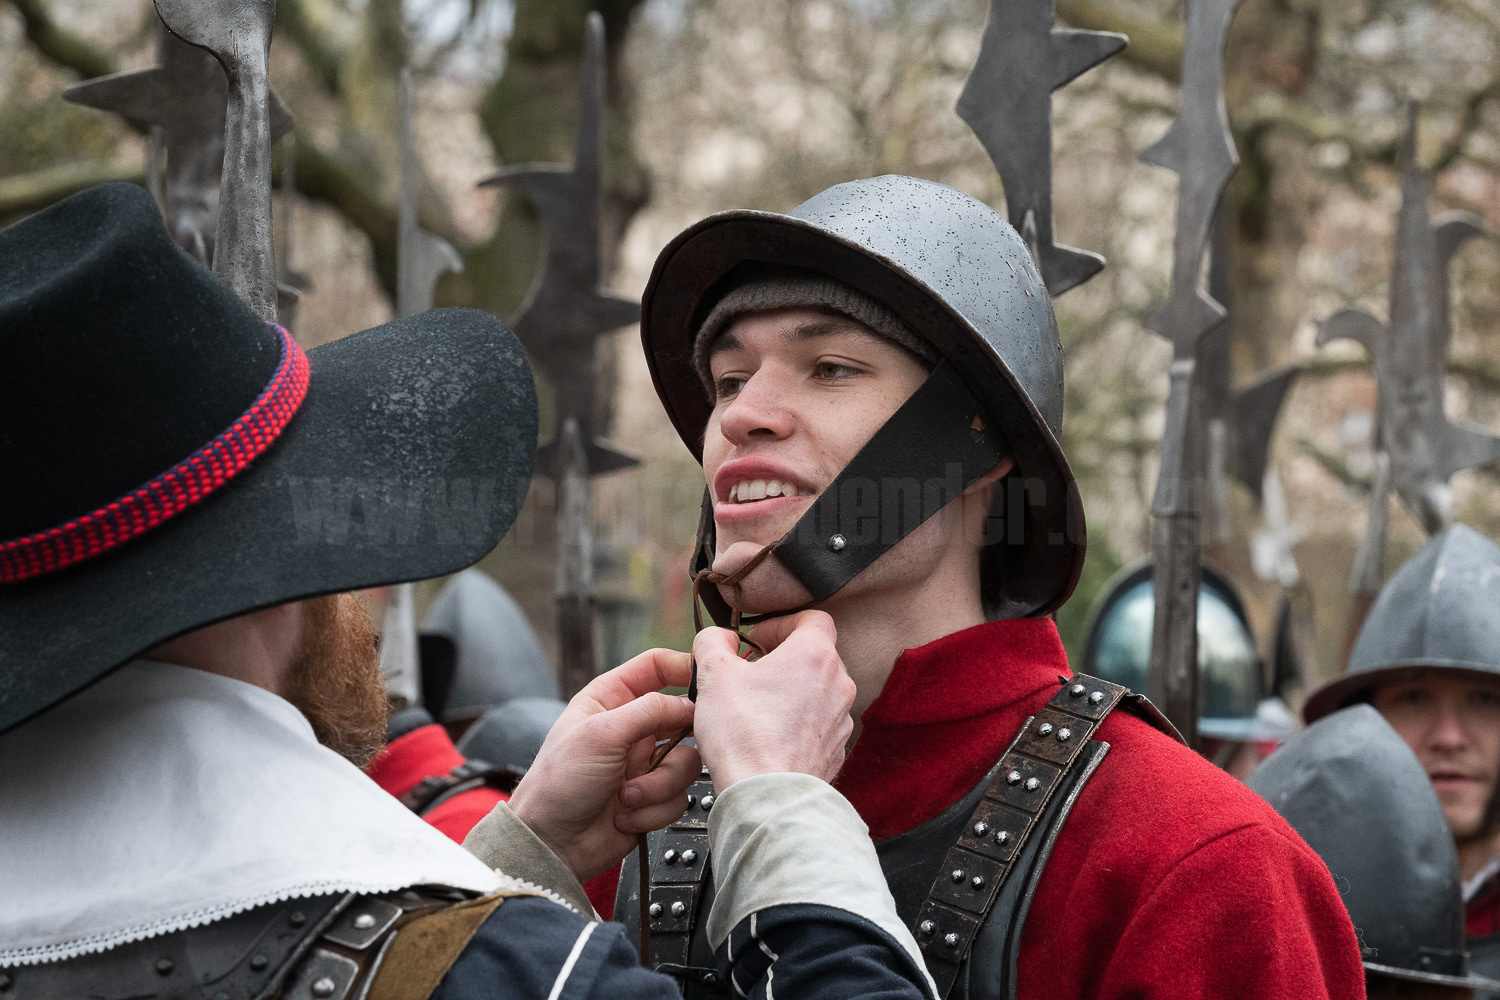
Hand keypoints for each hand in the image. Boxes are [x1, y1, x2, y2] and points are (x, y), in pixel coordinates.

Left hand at [508, 648, 701, 882]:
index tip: (706, 681)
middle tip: (670, 751)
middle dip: (679, 740)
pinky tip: (625, 815)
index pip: (656, 667)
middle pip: (681, 717)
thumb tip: (690, 705)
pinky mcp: (652, 797)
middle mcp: (631, 728)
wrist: (552, 844)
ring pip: (686, 762)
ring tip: (626, 796)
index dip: (683, 668)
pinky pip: (678, 796)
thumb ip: (649, 711)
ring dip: (658, 785)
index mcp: (611, 699)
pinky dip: (653, 808)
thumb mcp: (601, 734)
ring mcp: (644, 763)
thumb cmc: (558, 784)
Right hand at [692, 610, 854, 791]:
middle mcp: (838, 683)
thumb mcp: (713, 673)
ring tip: (756, 707)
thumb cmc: (744, 734)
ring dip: (790, 692)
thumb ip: (713, 641)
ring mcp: (841, 719)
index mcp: (815, 654)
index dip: (780, 624)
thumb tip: (719, 638)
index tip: (755, 640)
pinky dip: (797, 723)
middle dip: (781, 659)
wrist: (767, 795)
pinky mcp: (835, 749)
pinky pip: (817, 724)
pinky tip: (768, 736)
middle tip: (750, 673)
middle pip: (814, 655)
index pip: (812, 618)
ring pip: (817, 691)